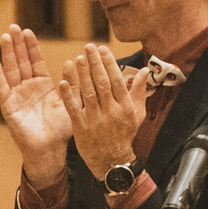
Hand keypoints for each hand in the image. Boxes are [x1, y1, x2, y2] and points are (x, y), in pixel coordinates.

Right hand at [0, 24, 72, 186]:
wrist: (49, 149)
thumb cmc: (61, 130)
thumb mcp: (71, 101)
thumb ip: (73, 83)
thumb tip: (72, 62)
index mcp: (42, 85)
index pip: (35, 61)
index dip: (31, 46)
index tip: (28, 31)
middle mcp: (27, 88)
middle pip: (21, 62)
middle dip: (17, 45)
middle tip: (14, 26)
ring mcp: (16, 96)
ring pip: (11, 70)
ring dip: (7, 53)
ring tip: (5, 37)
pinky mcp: (9, 106)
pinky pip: (2, 87)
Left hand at [58, 43, 148, 180]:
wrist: (113, 161)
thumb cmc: (125, 135)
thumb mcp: (137, 114)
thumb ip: (139, 91)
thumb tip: (144, 71)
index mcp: (125, 106)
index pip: (116, 80)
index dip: (109, 63)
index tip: (102, 49)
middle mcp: (111, 111)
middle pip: (102, 83)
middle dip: (95, 63)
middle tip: (88, 47)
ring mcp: (96, 120)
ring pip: (89, 93)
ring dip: (83, 75)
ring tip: (78, 59)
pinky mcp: (82, 128)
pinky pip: (74, 110)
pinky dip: (69, 96)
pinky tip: (63, 83)